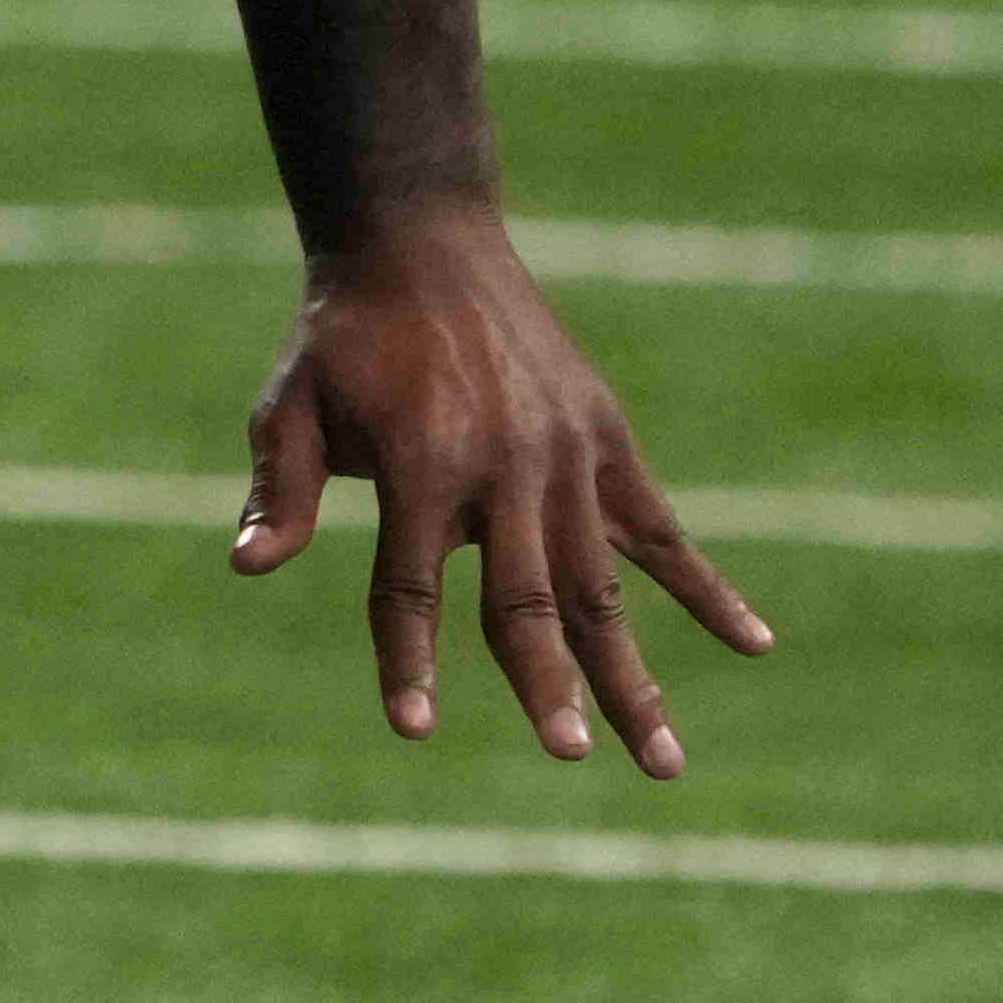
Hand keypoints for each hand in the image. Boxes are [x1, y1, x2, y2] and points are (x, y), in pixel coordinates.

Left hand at [237, 196, 771, 774]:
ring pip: (601, 588)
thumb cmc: (343, 336)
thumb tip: (247, 565)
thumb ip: (278, 486)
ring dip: (632, 675)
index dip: (406, 659)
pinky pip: (664, 531)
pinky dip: (708, 591)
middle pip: (524, 599)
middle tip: (569, 753)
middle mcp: (501, 466)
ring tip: (663, 761)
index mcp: (418, 462)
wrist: (423, 242)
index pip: (409, 586)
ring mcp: (565, 456)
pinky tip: (755, 643)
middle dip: (547, 684)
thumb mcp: (290, 405)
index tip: (411, 729)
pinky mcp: (606, 442)